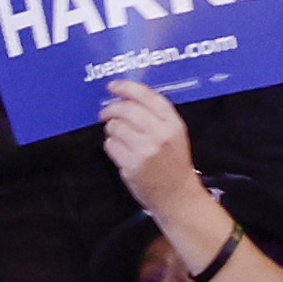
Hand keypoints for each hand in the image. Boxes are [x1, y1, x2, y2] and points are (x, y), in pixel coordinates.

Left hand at [100, 76, 208, 223]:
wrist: (177, 195)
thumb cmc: (173, 163)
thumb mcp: (175, 134)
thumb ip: (156, 114)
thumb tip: (127, 96)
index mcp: (173, 123)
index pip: (147, 96)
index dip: (127, 87)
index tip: (113, 86)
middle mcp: (160, 135)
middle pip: (126, 110)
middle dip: (111, 109)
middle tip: (105, 113)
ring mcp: (146, 150)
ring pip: (115, 127)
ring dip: (112, 130)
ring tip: (120, 137)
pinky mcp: (132, 165)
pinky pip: (111, 145)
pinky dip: (111, 146)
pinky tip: (121, 151)